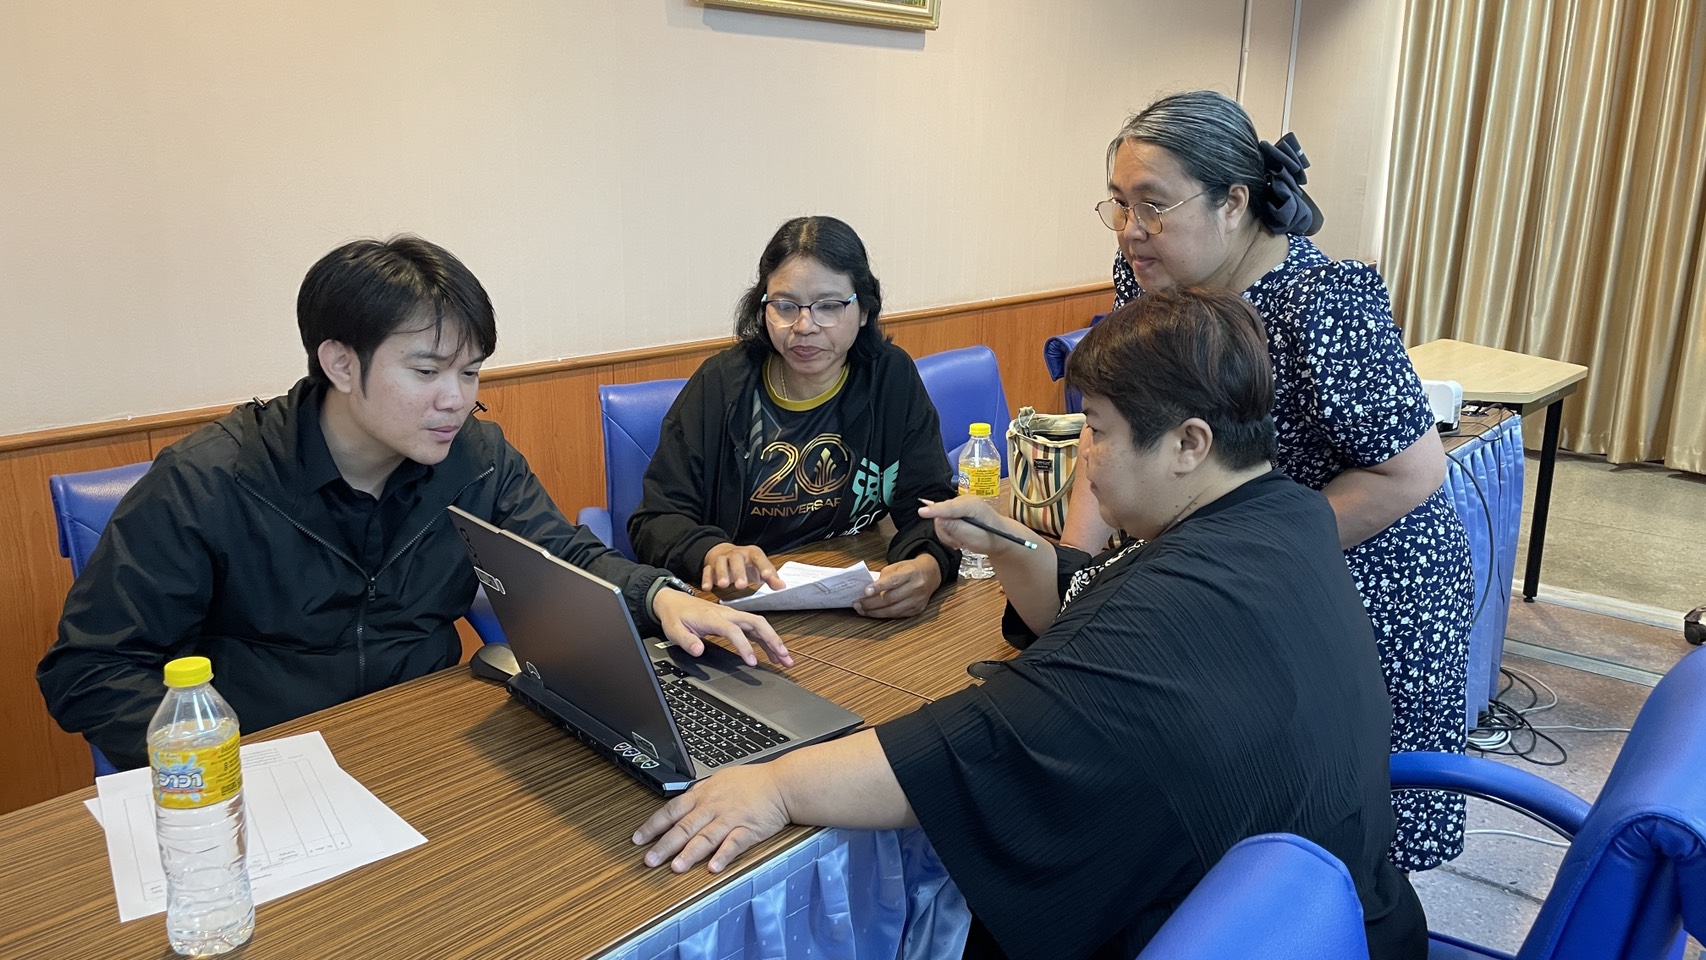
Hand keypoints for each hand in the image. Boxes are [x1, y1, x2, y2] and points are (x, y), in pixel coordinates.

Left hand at [634, 765, 790, 872]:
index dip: (653, 825)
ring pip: (706, 837)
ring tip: (676, 868)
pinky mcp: (749, 830)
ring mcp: (731, 819)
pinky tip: (713, 868)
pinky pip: (734, 844)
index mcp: (704, 795)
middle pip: (684, 827)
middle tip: (649, 861)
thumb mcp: (720, 780)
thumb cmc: (753, 782)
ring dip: (690, 853)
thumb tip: (681, 802)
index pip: (672, 810)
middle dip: (664, 845)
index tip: (638, 839)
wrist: (782, 783)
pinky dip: (723, 856)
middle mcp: (714, 807)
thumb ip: (700, 793)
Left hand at [651, 589, 792, 666]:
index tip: (752, 662)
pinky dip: (767, 641)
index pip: (734, 631)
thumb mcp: (674, 630)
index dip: (745, 646)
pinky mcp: (735, 620)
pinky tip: (773, 653)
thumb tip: (698, 650)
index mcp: (713, 617)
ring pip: (760, 625)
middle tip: (784, 657)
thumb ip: (686, 640)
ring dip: (774, 641)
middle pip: (756, 623)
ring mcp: (733, 616)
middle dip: (772, 639)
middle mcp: (727, 614)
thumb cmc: (675, 615)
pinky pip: (755, 629)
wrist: (674, 601)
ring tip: (786, 659)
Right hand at [701, 542, 785, 591]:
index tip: (768, 577)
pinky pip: (707, 570)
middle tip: (742, 585)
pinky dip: (706, 578)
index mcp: (751, 554)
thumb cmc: (747, 564)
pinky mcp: (710, 566)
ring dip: (721, 573)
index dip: (763, 566)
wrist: (726, 554)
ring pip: (720, 563)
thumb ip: (771, 578)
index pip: (759, 557)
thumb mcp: (760, 569)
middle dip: (739, 572)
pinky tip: (707, 587)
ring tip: (723, 585)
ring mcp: (722, 559)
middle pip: (737, 559)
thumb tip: (782, 586)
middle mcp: (736, 554)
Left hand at [853, 555, 940, 617]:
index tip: (865, 592)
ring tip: (862, 610)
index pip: (893, 581)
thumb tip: (868, 590)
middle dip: (871, 603)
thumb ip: (884, 577)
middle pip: (890, 599)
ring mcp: (917, 600)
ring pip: (893, 610)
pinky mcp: (917, 609)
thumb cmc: (910, 569)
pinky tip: (874, 613)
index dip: (878, 587)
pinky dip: (884, 615)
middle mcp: (916, 587)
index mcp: (910, 573)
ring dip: (875, 612)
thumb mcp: (897, 566)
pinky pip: (898, 615)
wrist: (930, 574)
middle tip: (857, 604)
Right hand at [918, 495, 1015, 555]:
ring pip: (939, 520)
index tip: (922, 512)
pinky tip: (959, 537)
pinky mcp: (954, 510)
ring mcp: (958, 505)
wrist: (999, 537)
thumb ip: (957, 528)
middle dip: (947, 532)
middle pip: (941, 514)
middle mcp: (964, 501)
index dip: (935, 510)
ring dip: (948, 535)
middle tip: (960, 543)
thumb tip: (939, 520)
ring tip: (962, 541)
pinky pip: (942, 522)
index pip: (950, 507)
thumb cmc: (991, 537)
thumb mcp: (976, 537)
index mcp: (972, 504)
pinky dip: (948, 533)